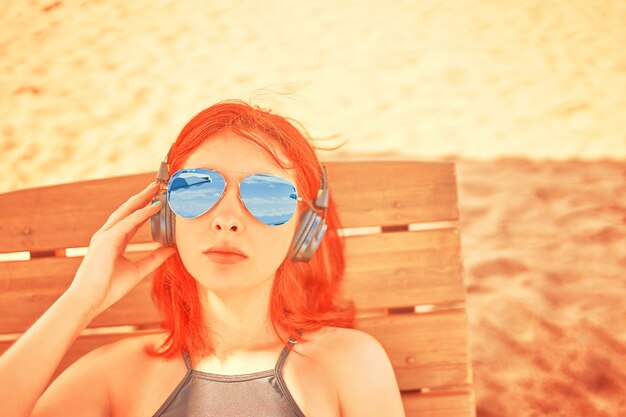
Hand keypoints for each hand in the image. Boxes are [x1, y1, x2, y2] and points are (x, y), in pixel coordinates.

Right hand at [65, 181, 176, 318]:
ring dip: (142, 198)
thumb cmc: (108, 288)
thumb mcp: (137, 270)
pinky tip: (153, 207)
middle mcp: (108, 234)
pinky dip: (141, 214)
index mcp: (113, 241)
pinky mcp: (107, 240)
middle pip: (128, 210)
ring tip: (156, 189)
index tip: (158, 199)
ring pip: (126, 211)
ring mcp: (105, 235)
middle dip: (142, 196)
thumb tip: (171, 250)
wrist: (89, 300)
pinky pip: (127, 223)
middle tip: (158, 185)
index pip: (132, 219)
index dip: (145, 208)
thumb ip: (154, 259)